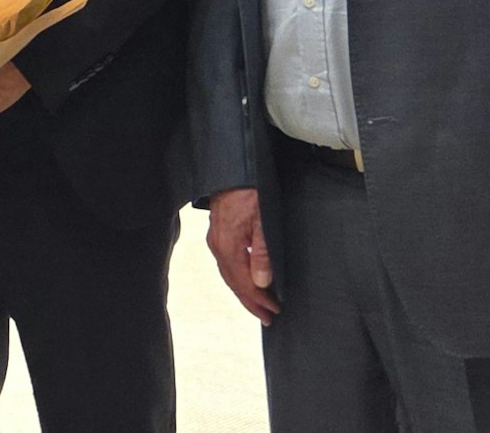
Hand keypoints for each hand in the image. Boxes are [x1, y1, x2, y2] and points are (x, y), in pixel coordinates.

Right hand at [207, 187, 278, 323]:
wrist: (231, 171)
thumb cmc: (249, 192)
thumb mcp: (262, 221)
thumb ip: (262, 252)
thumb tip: (262, 282)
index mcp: (229, 247)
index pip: (244, 283)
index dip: (260, 300)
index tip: (274, 311)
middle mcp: (218, 247)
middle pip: (233, 283)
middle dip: (250, 302)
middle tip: (266, 317)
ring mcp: (215, 241)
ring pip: (228, 275)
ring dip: (242, 292)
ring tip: (257, 304)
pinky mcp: (216, 234)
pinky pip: (225, 265)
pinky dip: (236, 278)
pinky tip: (244, 280)